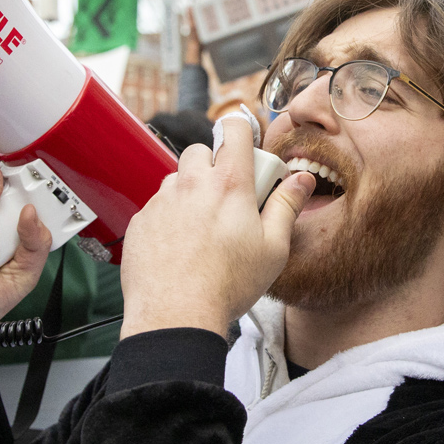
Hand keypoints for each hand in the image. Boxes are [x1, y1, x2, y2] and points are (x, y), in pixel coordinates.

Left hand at [119, 115, 314, 336]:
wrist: (176, 314)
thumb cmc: (228, 284)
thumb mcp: (273, 248)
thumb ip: (287, 206)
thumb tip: (303, 179)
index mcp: (229, 184)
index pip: (233, 129)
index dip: (240, 132)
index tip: (245, 152)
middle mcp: (192, 184)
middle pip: (200, 151)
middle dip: (213, 166)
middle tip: (225, 198)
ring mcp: (161, 201)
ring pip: (176, 179)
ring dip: (189, 193)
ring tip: (201, 229)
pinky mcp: (140, 221)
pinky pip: (156, 208)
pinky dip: (168, 219)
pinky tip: (179, 248)